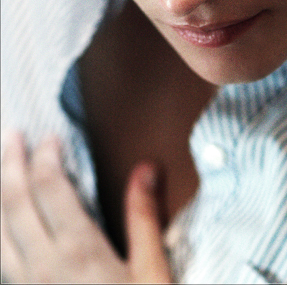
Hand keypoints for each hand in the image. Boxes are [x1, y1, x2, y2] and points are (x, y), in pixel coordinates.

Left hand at [1, 132, 171, 282]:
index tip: (50, 136)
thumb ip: (143, 218)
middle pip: (15, 201)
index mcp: (78, 251)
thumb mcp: (152, 274)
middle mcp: (42, 265)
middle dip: (11, 162)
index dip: (46, 156)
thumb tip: (146, 169)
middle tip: (12, 135)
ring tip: (1, 165)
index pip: (51, 187)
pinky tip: (0, 224)